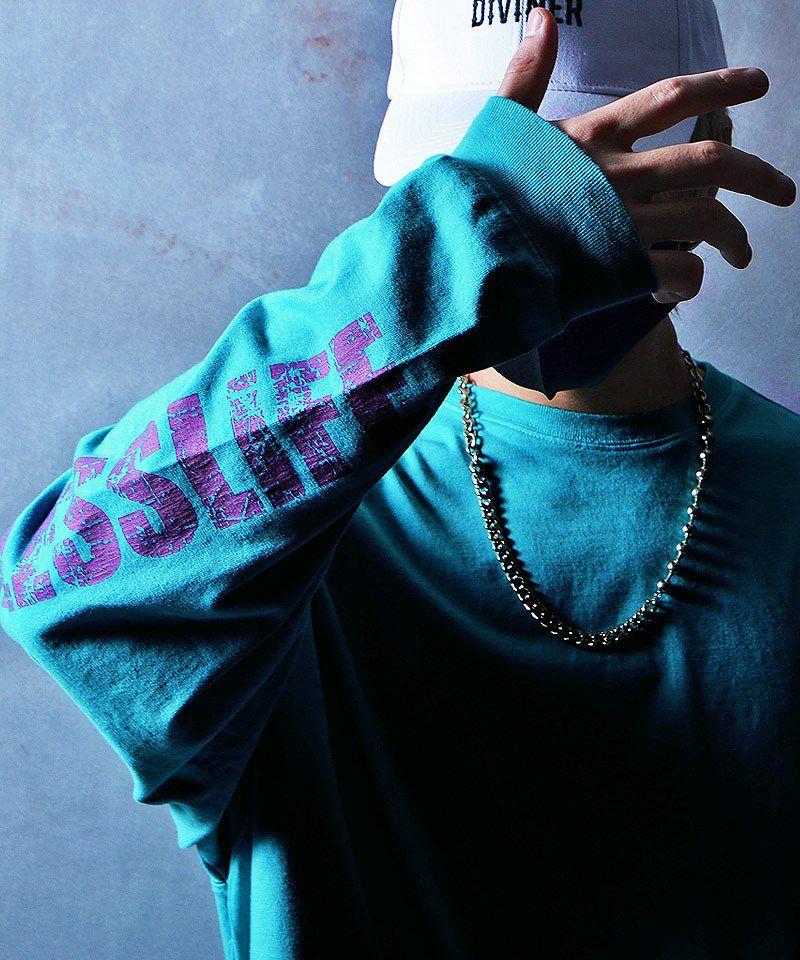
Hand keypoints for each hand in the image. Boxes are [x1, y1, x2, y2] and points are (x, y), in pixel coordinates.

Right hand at [498, 7, 796, 303]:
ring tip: (743, 252)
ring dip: (735, 236)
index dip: (720, 86)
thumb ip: (526, 74)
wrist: (464, 253)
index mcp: (593, 135)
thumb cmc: (476, 192)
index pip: (670, 98)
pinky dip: (690, 279)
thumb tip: (543, 15)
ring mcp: (622, 223)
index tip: (758, 84)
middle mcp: (617, 175)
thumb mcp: (500, 124)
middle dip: (759, 176)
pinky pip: (679, 272)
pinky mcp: (618, 270)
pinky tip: (685, 285)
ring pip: (706, 220)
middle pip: (710, 165)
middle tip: (785, 192)